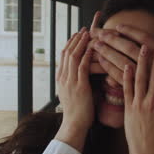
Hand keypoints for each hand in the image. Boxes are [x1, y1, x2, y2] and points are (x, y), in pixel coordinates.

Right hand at [55, 28, 92, 151]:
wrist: (74, 125)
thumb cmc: (79, 111)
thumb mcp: (75, 92)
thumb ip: (78, 80)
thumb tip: (86, 72)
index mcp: (61, 78)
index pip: (63, 55)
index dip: (70, 43)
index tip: (77, 34)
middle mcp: (63, 77)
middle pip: (67, 52)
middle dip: (75, 39)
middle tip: (83, 29)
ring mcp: (70, 81)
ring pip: (73, 57)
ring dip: (81, 43)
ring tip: (87, 33)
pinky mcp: (79, 86)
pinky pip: (82, 66)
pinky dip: (86, 55)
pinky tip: (92, 47)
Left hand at [92, 24, 153, 86]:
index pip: (146, 41)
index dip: (132, 32)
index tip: (119, 26)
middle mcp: (153, 72)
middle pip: (130, 50)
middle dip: (114, 40)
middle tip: (101, 32)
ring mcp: (143, 84)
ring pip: (122, 64)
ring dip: (108, 52)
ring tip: (97, 44)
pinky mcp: (134, 98)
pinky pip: (119, 80)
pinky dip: (109, 69)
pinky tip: (102, 61)